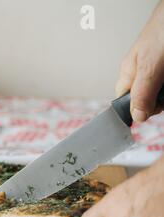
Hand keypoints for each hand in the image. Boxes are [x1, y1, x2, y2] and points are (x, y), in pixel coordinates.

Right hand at [116, 1, 163, 121]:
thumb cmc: (162, 31)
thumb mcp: (149, 67)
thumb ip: (141, 93)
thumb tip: (136, 117)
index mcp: (128, 74)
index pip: (125, 102)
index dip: (137, 109)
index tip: (152, 107)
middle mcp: (141, 74)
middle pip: (146, 99)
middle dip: (158, 101)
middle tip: (163, 91)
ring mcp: (157, 71)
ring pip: (160, 93)